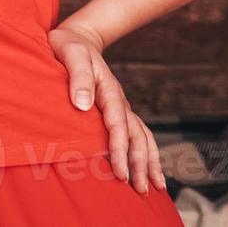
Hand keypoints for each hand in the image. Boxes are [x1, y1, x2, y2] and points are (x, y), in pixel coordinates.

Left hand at [48, 20, 166, 194]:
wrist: (79, 38)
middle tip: (142, 190)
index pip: (117, 124)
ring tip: (156, 186)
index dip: (119, 150)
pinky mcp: (118, 110)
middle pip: (136, 135)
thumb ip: (77, 77)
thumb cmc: (71, 47)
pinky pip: (137, 133)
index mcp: (109, 90)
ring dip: (149, 161)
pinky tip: (149, 169)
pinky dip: (146, 152)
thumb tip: (83, 105)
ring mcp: (121, 106)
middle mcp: (119, 100)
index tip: (120, 173)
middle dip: (141, 164)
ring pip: (142, 136)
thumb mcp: (71, 54)